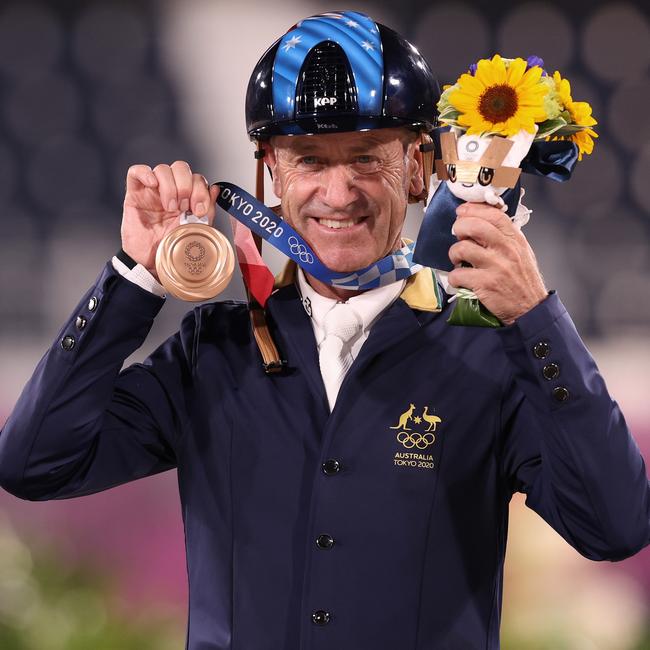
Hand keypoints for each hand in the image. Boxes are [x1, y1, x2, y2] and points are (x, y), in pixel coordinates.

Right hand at [121, 161, 219, 276]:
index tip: (198, 210)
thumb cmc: (171, 248)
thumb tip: (216, 189)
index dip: (200, 190)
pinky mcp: (134, 194)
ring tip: (169, 207)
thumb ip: (207, 210)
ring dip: (170, 186)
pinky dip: (145, 173)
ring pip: (162, 169)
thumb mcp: (195, 230)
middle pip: (181, 168)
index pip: (196, 178)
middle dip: (186, 186)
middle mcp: (171, 191)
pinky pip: (136, 172)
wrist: (151, 263)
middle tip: (184, 207)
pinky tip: (153, 185)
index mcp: (187, 198)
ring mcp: (152, 191)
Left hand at [447, 202, 547, 324]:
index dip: (472, 209)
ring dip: (454, 254)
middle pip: (473, 226)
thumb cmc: (523, 280)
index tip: (462, 212)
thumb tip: (480, 221)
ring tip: (459, 260)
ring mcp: (495, 266)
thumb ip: (505, 236)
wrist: (531, 308)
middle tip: (458, 236)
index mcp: (514, 239)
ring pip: (462, 248)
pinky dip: (455, 277)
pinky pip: (458, 274)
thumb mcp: (521, 252)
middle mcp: (506, 249)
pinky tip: (461, 280)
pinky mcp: (485, 284)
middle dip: (459, 227)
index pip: (492, 214)